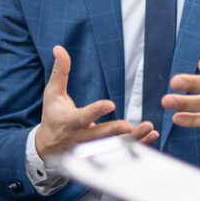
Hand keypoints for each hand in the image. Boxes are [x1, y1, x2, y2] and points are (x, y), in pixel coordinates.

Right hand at [35, 45, 157, 158]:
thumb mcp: (52, 93)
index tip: (110, 104)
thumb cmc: (52, 115)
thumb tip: (59, 48)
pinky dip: (138, 144)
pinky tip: (151, 135)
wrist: (48, 147)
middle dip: (114, 131)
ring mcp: (93, 148)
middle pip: (100, 135)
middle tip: (128, 126)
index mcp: (69, 121)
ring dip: (132, 139)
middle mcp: (81, 137)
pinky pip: (122, 151)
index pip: (83, 117)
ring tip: (148, 128)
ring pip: (114, 146)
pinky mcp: (102, 152)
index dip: (96, 111)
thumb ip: (60, 72)